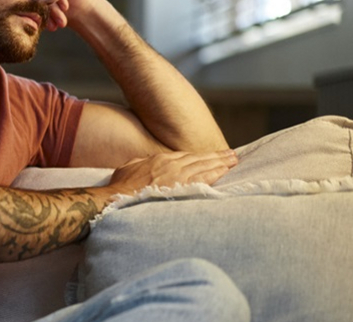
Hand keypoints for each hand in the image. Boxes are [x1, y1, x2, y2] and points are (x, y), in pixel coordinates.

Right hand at [105, 150, 237, 195]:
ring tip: (234, 160)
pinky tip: (226, 170)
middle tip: (231, 154)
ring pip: (204, 165)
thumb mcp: (127, 169)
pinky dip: (216, 172)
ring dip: (220, 162)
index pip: (184, 156)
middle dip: (216, 156)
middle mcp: (170, 163)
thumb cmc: (119, 188)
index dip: (198, 157)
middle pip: (198, 158)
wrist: (117, 198)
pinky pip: (204, 177)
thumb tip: (145, 163)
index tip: (208, 156)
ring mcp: (177, 174)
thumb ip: (140, 164)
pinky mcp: (182, 185)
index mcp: (158, 159)